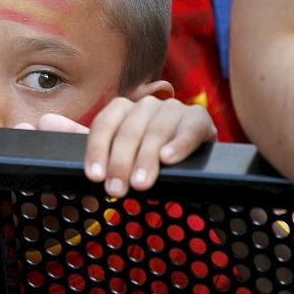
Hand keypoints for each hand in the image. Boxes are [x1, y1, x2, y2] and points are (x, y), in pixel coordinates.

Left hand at [83, 96, 216, 197]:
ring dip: (146, 159)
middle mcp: (145, 105)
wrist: (193, 143)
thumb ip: (109, 158)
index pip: (103, 125)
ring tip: (140, 183)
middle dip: (120, 163)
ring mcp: (173, 109)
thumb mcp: (128, 152)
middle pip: (128, 132)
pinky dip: (178, 146)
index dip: (97, 150)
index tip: (95, 176)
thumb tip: (95, 178)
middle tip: (116, 189)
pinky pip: (189, 130)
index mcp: (122, 108)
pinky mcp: (199, 118)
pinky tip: (168, 159)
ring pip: (155, 133)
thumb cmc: (151, 151)